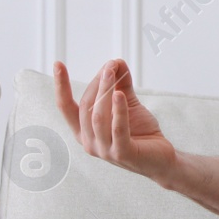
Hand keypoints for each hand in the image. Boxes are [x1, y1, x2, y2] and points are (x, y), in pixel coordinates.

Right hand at [53, 59, 177, 182]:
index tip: (57, 63)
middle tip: (109, 66)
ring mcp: (104, 150)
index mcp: (84, 131)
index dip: (61, 86)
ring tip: (112, 72)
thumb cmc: (141, 132)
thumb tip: (116, 61)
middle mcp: (88, 142)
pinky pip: (117, 129)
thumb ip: (121, 84)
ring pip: (98, 116)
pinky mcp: (122, 154)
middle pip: (86, 107)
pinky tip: (120, 94)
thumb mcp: (128, 104)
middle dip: (96, 84)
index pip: (66, 107)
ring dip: (105, 91)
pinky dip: (118, 110)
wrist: (161, 158)